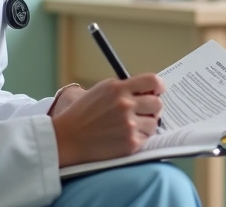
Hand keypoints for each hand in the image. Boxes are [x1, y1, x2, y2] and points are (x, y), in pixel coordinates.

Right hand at [50, 73, 164, 166]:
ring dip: (147, 124)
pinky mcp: (130, 144)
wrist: (67, 138)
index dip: (158, 86)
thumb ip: (126, 87)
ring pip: (154, 123)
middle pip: (157, 103)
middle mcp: (125, 105)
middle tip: (144, 112)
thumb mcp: (102, 90)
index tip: (157, 91)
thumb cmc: (84, 113)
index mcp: (118, 89)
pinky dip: (139, 137)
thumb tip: (151, 90)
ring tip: (131, 126)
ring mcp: (128, 125)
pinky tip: (125, 136)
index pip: (153, 81)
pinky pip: (147, 138)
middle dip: (153, 107)